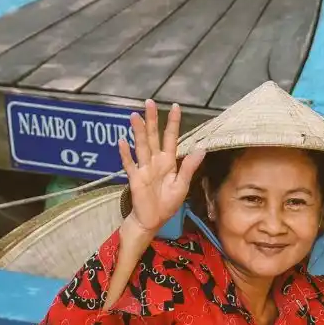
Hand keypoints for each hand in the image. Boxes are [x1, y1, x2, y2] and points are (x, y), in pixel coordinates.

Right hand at [118, 99, 204, 246]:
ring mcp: (143, 169)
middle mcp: (155, 162)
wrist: (151, 222)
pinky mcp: (135, 179)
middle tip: (149, 102)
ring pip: (141, 146)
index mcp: (168, 162)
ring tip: (135, 116)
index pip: (171, 138)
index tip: (175, 106)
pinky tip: (122, 141)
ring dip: (138, 131)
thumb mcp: (181, 186)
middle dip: (152, 120)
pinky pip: (129, 164)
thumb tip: (201, 148)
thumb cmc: (166, 205)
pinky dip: (125, 154)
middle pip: (153, 137)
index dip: (173, 123)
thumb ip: (189, 167)